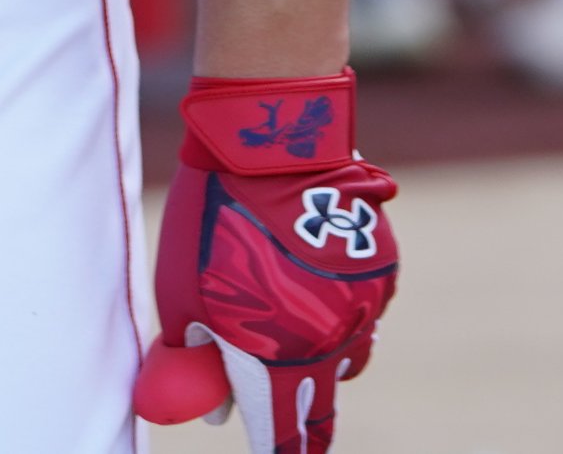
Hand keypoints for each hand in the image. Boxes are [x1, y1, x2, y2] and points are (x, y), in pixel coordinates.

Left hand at [133, 74, 397, 453]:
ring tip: (301, 349)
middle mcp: (328, 344)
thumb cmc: (212, 215)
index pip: (283, 435)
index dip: (277, 452)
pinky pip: (366, 312)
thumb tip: (216, 411)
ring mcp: (361, 308)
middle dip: (308, 429)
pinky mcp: (381, 271)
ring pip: (351, 361)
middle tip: (299, 438)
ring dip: (326, 364)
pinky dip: (345, 313)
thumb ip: (195, 357)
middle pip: (324, 410)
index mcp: (275, 357)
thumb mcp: (182, 291)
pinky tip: (319, 286)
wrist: (272, 139)